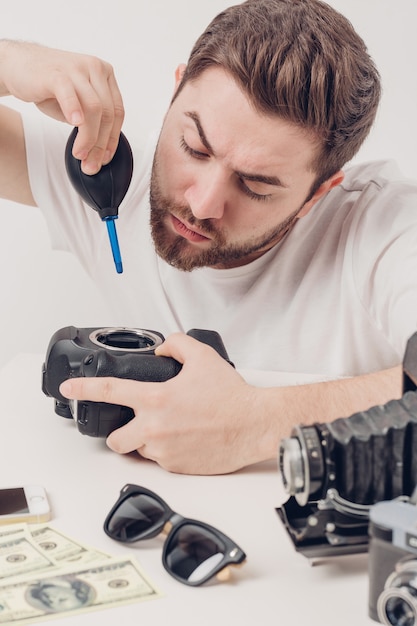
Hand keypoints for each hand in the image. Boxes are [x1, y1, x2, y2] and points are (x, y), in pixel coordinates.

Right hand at [0, 40, 123, 173]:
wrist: (19, 66)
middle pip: (107, 113)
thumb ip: (92, 121)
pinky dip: (74, 111)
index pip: (117, 112)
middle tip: (90, 163)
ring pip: (94, 108)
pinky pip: (70, 94)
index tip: (105, 158)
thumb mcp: (78, 105)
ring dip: (88, 137)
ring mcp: (77, 68)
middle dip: (100, 144)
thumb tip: (100, 150)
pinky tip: (74, 125)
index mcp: (105, 75)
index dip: (113, 139)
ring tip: (79, 153)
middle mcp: (95, 68)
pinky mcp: (56, 73)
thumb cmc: (49, 86)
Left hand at [59, 333, 270, 474]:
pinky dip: (168, 451)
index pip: (109, 391)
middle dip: (119, 434)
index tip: (69, 389)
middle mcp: (154, 428)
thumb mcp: (203, 357)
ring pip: (141, 450)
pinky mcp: (177, 468)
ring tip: (174, 429)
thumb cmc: (231, 395)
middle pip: (115, 440)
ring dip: (149, 441)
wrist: (254, 425)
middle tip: (136, 425)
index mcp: (155, 399)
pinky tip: (187, 439)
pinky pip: (162, 461)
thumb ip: (177, 344)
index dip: (84, 389)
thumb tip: (162, 347)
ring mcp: (164, 451)